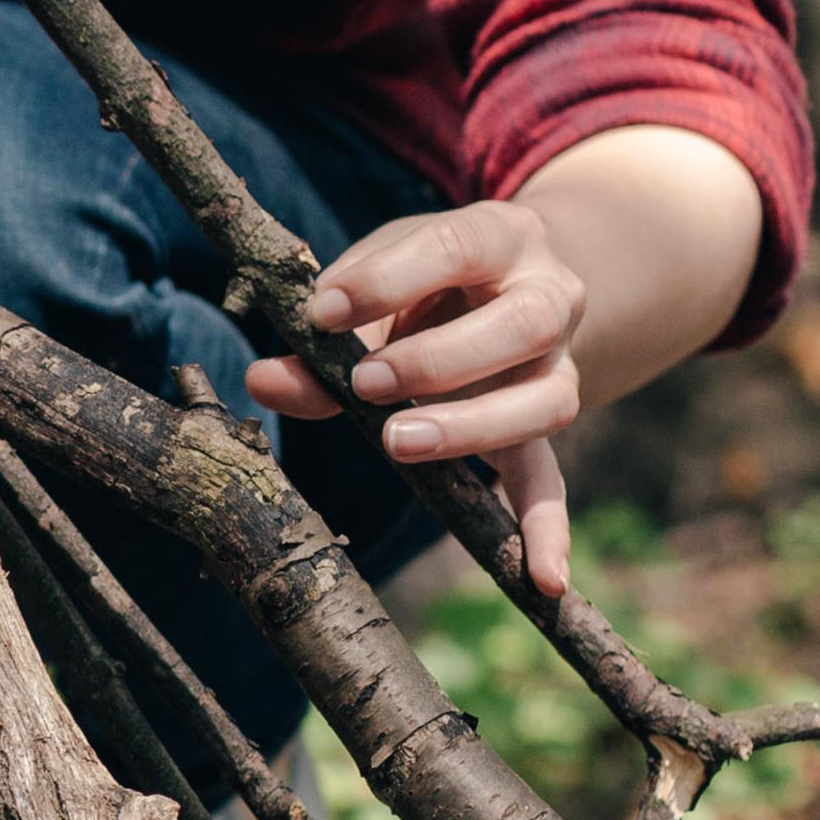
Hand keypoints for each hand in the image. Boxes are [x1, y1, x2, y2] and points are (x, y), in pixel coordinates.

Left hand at [245, 198, 586, 597]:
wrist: (497, 282)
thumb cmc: (415, 281)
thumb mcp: (370, 286)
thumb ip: (320, 334)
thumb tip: (262, 380)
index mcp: (500, 237)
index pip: (455, 245)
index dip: (387, 279)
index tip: (322, 311)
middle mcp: (549, 296)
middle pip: (521, 326)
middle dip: (439, 359)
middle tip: (367, 384)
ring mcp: (557, 365)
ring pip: (543, 401)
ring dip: (471, 428)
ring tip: (399, 443)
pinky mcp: (540, 422)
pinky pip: (550, 480)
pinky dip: (544, 530)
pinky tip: (544, 582)